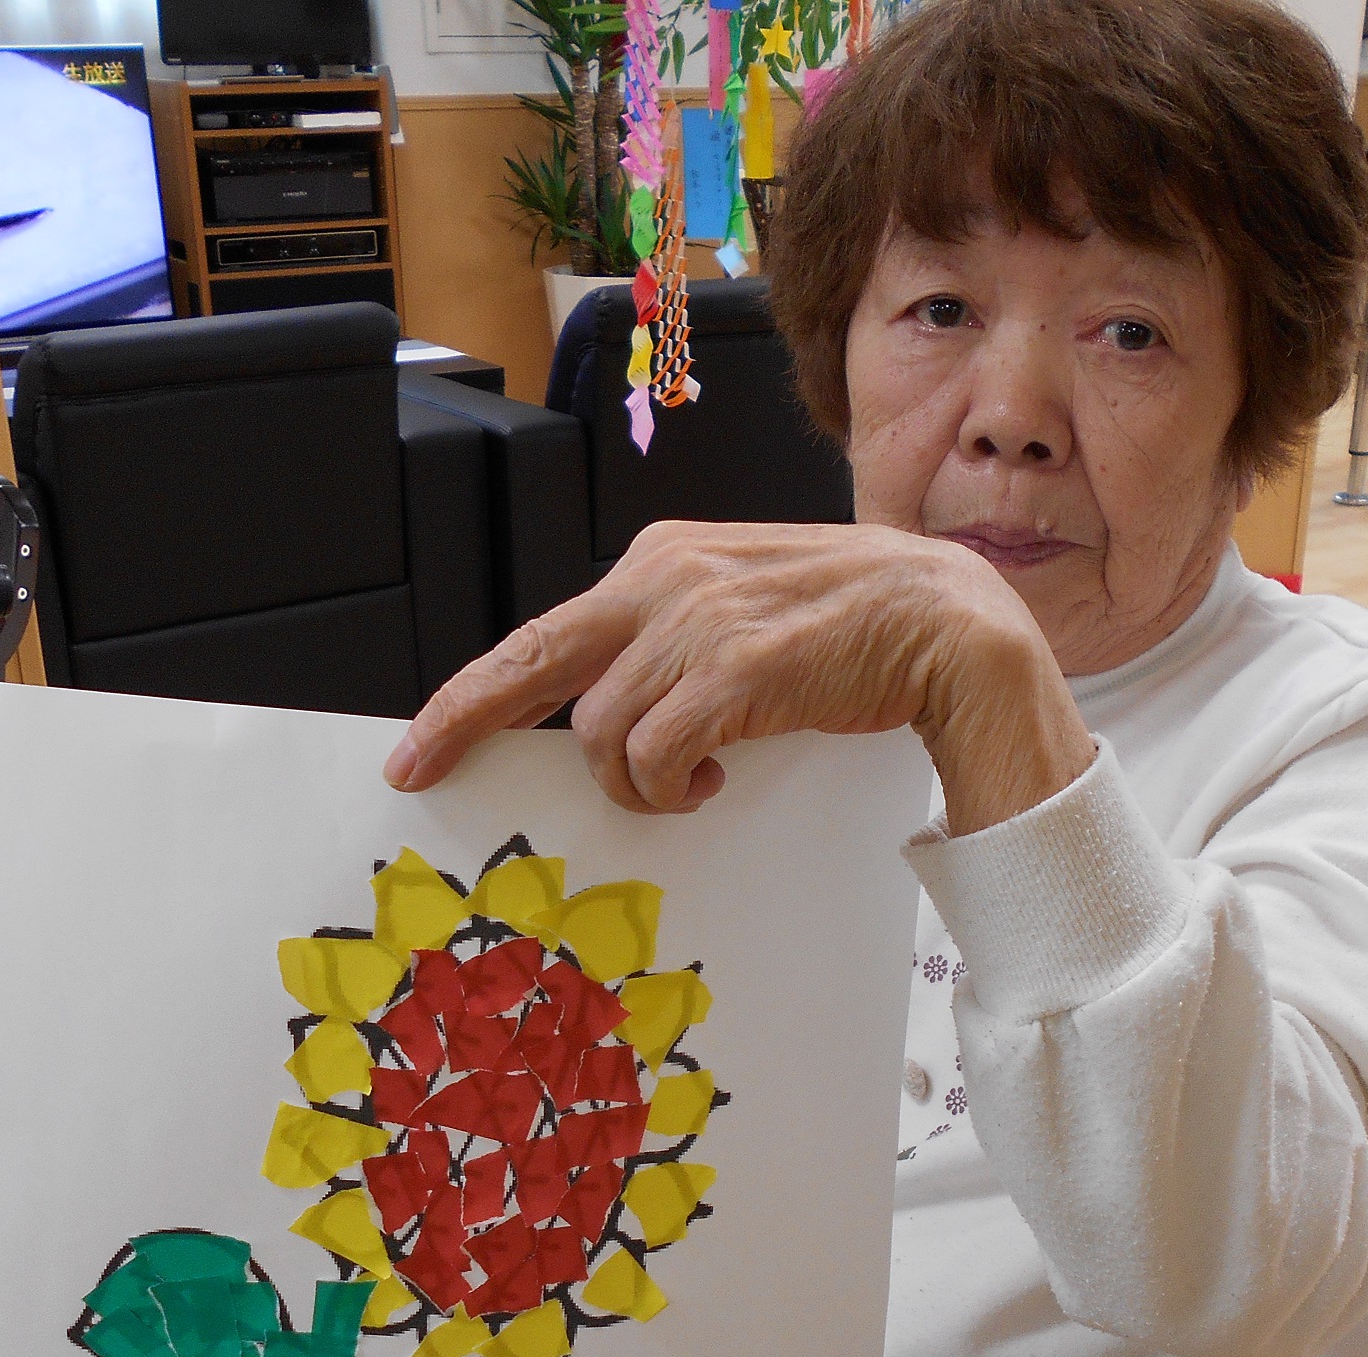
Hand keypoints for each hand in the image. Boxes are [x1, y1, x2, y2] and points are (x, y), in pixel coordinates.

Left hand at [383, 521, 1095, 834]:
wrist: (947, 624)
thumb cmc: (851, 629)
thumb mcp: (741, 611)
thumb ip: (671, 642)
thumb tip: (606, 711)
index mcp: (664, 560)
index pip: (543, 632)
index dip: (471, 693)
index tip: (420, 742)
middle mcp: (669, 578)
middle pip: (537, 666)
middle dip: (468, 720)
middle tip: (426, 771)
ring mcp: (701, 621)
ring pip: (606, 730)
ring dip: (637, 779)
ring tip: (691, 782)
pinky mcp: (737, 670)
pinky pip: (658, 754)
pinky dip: (673, 786)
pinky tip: (712, 783)